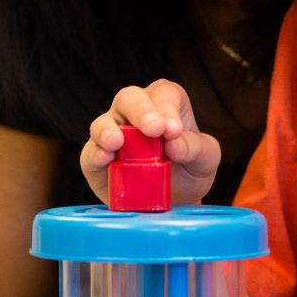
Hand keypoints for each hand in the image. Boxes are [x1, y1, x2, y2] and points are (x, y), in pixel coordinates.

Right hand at [80, 80, 220, 204]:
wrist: (171, 201)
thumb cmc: (188, 170)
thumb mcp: (205, 160)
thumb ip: (196, 148)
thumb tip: (174, 145)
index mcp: (166, 104)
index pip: (164, 94)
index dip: (168, 108)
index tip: (173, 131)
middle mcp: (134, 112)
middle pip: (130, 98)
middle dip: (140, 111)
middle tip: (153, 129)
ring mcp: (112, 133)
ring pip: (103, 122)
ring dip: (108, 130)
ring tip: (117, 142)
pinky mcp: (95, 159)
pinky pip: (90, 152)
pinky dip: (96, 154)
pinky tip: (105, 158)